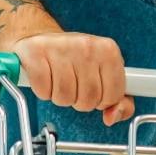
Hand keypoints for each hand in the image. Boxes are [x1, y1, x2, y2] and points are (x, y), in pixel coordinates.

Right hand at [12, 30, 133, 124]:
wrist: (41, 38)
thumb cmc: (74, 60)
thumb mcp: (103, 75)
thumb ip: (119, 100)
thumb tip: (112, 116)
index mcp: (108, 50)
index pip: (114, 96)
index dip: (102, 101)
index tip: (94, 90)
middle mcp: (87, 46)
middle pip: (89, 100)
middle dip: (79, 100)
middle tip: (74, 85)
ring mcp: (61, 48)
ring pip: (65, 98)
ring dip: (60, 97)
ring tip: (58, 81)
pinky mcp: (36, 53)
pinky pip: (44, 91)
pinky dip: (43, 91)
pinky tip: (45, 78)